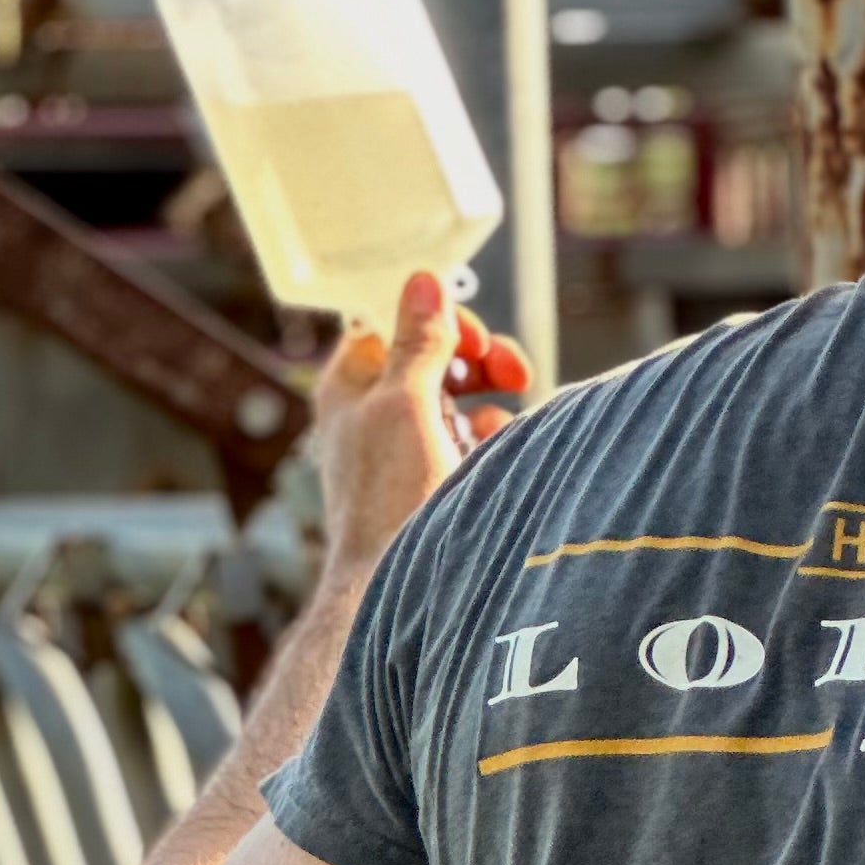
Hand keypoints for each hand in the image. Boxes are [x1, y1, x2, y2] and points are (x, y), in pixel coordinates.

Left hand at [311, 273, 531, 578]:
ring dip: (488, 402)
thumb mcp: (405, 402)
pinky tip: (494, 455)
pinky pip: (469, 441)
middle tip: (513, 372)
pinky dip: (488, 440)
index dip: (437, 321)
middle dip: (478, 361)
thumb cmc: (388, 497)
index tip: (471, 338)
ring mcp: (404, 447)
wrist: (397, 584)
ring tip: (499, 427)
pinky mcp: (432, 479)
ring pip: (458, 399)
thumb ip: (419, 341)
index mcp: (351, 385)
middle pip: (434, 358)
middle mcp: (374, 412)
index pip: (393, 322)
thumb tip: (425, 280)